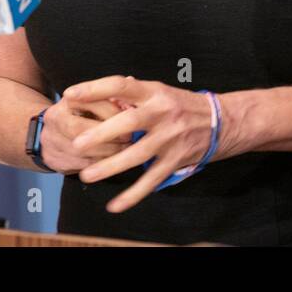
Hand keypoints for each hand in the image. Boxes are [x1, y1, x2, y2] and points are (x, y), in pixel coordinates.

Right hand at [36, 93, 131, 174]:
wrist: (49, 135)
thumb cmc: (80, 115)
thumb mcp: (93, 100)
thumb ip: (111, 95)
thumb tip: (131, 80)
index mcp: (67, 100)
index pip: (93, 103)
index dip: (115, 112)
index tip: (132, 117)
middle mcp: (55, 118)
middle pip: (82, 129)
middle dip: (110, 135)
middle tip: (129, 138)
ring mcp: (52, 141)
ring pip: (82, 150)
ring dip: (108, 152)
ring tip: (125, 150)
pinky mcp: (55, 160)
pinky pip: (82, 165)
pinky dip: (100, 164)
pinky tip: (112, 161)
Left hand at [62, 76, 216, 213]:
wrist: (220, 122)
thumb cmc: (181, 105)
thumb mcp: (159, 91)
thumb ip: (132, 95)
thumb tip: (101, 93)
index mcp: (154, 92)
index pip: (121, 86)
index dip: (95, 89)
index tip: (70, 94)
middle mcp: (162, 113)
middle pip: (128, 123)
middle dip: (101, 134)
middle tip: (77, 143)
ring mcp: (169, 139)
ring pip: (137, 155)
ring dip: (111, 167)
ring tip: (87, 175)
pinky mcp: (175, 160)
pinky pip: (151, 180)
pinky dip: (133, 195)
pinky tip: (115, 205)